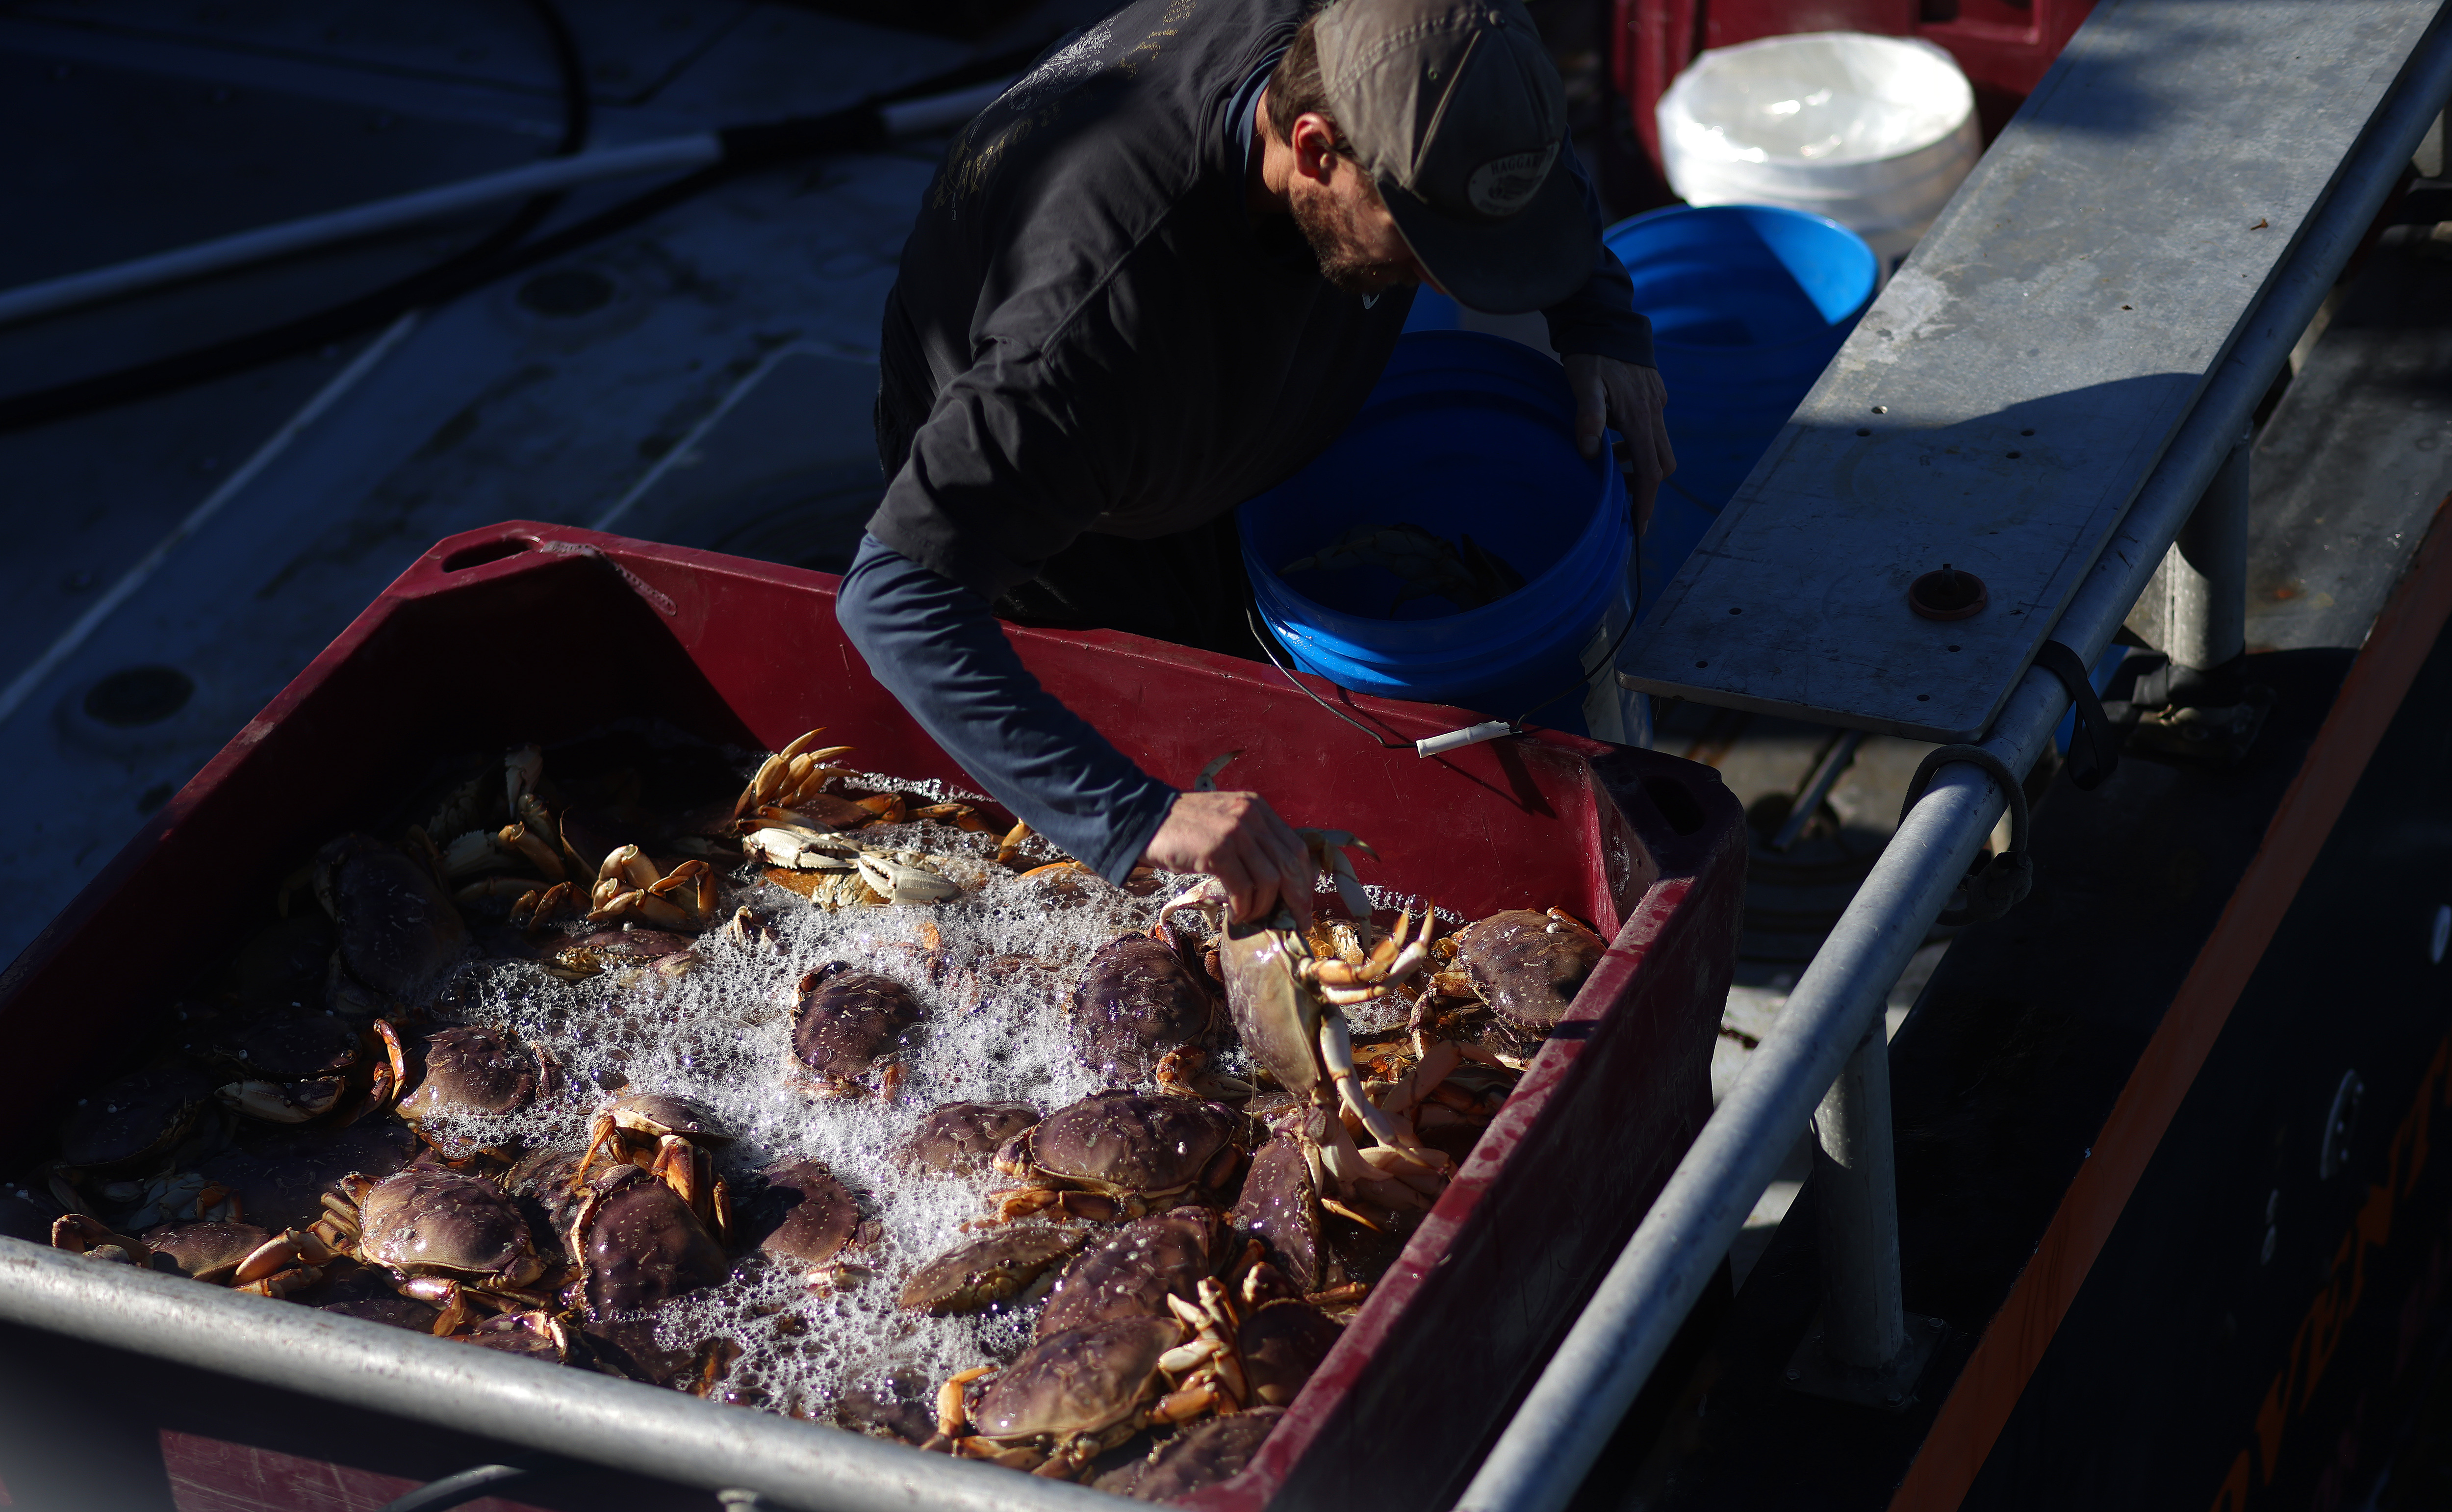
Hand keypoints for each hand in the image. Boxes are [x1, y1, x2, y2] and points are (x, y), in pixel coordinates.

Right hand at [1142, 790, 1313, 929]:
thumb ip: (1252, 842)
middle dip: (1297, 900)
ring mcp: (1234, 832)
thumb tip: (1279, 882)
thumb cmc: (1184, 830)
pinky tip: (1235, 914)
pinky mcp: (1216, 851)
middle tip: (1296, 924)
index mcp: (1257, 808)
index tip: (1303, 906)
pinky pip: (1243, 888)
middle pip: (1290, 865)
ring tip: (1250, 916)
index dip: (1305, 881)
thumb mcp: (1226, 824)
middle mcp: (1250, 816)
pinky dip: (1243, 907)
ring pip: (1270, 880)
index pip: (1296, 848)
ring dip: (1263, 906)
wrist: (1142, 820)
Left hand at [1565, 353, 1674, 538]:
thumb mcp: (1583, 384)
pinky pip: (1652, 429)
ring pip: (1657, 446)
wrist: (1607, 319)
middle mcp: (1654, 413)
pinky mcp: (1653, 394)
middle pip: (1661, 463)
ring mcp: (1656, 403)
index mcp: (1640, 417)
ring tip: (1608, 465)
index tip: (1639, 526)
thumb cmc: (1592, 353)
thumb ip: (1588, 416)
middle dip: (1646, 487)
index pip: (1651, 470)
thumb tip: (1590, 451)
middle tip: (1621, 500)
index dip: (1646, 501)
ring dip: (1638, 463)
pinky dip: (1637, 443)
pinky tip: (1612, 437)